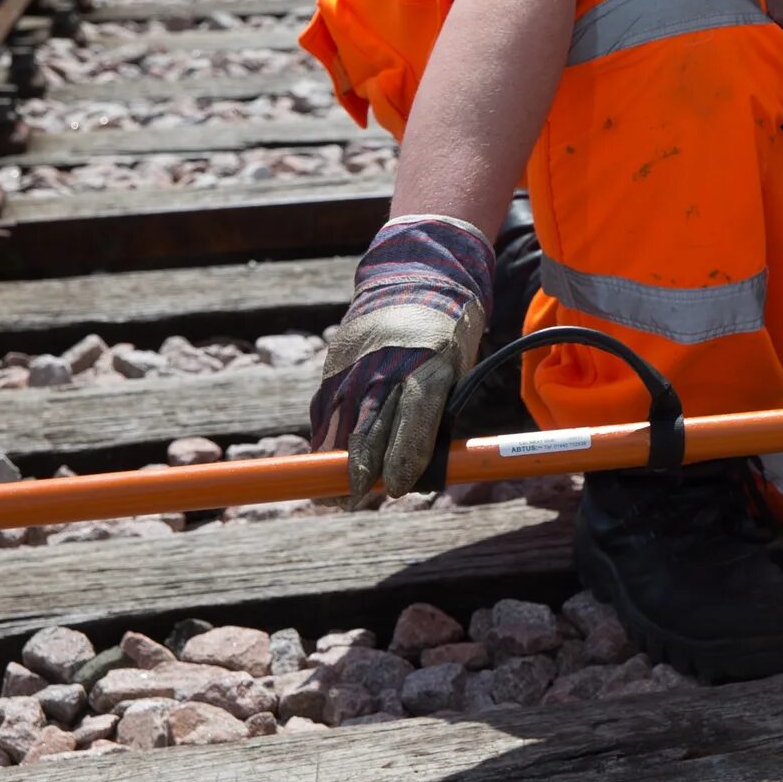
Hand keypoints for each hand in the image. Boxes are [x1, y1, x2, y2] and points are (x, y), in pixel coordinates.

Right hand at [310, 214, 493, 501]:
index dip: (403, 456)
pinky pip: (326, 407)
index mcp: (433, 366)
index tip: (394, 489)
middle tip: (355, 500)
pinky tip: (327, 458)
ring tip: (335, 494)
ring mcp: (357, 362)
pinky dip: (327, 435)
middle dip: (361, 470)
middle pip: (369, 427)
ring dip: (336, 460)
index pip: (415, 418)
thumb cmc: (447, 339)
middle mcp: (390, 365)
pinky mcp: (335, 362)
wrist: (416, 281)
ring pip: (341, 421)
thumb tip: (415, 470)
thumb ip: (435, 415)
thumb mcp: (456, 372)